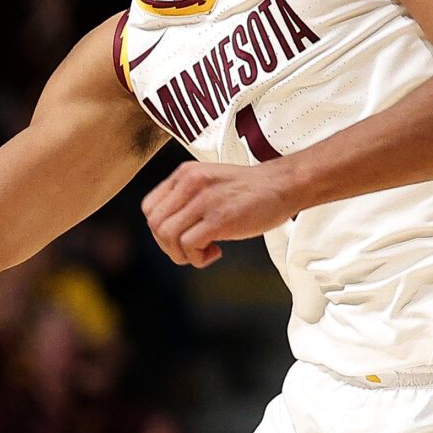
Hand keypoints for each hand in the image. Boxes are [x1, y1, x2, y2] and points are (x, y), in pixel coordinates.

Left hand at [142, 161, 298, 267]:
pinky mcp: (219, 219)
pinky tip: (215, 251)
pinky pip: (189, 246)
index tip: (178, 236)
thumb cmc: (251, 189)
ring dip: (181, 253)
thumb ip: (186, 198)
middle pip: (155, 225)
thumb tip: (168, 228)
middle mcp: (190, 184)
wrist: (284, 185)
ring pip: (167, 236)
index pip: (149, 208)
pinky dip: (198, 257)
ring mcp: (204, 201)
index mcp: (185, 174)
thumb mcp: (209, 182)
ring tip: (202, 251)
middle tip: (189, 249)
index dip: (159, 229)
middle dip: (168, 246)